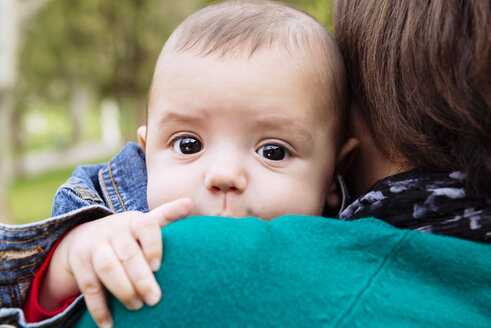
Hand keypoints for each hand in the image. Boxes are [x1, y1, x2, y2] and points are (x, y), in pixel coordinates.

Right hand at [39, 198, 192, 327]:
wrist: (83, 236)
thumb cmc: (126, 234)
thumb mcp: (143, 223)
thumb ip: (167, 216)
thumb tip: (189, 203)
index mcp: (133, 221)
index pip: (146, 226)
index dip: (153, 245)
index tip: (159, 266)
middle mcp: (113, 230)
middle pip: (127, 253)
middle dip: (141, 278)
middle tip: (154, 299)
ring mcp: (93, 246)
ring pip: (107, 268)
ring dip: (122, 289)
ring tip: (136, 307)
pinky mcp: (79, 264)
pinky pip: (88, 287)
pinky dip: (98, 307)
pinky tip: (109, 323)